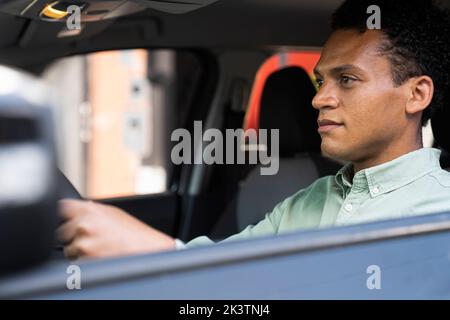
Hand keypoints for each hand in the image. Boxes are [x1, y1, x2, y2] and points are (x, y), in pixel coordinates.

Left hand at [56, 199, 175, 259]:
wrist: (146, 249)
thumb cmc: (133, 233)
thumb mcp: (113, 213)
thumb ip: (91, 210)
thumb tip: (75, 209)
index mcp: (89, 210)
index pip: (62, 207)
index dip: (64, 216)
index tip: (68, 220)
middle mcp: (84, 224)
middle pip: (61, 231)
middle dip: (72, 236)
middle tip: (92, 238)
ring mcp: (83, 243)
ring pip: (68, 250)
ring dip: (79, 251)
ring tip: (99, 249)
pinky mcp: (85, 261)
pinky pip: (76, 263)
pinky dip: (85, 262)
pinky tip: (100, 257)